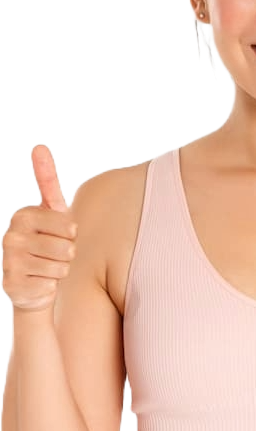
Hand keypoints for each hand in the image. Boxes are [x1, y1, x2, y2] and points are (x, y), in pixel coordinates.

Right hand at [0, 143, 77, 311]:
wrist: (33, 282)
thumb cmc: (49, 240)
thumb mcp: (53, 209)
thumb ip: (47, 179)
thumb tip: (39, 145)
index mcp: (22, 215)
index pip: (68, 225)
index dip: (71, 233)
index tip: (59, 233)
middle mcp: (10, 236)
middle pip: (66, 247)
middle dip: (68, 253)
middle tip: (53, 254)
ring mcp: (8, 262)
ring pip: (61, 267)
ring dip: (60, 269)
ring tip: (47, 267)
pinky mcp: (11, 286)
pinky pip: (51, 285)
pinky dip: (51, 286)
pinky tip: (38, 282)